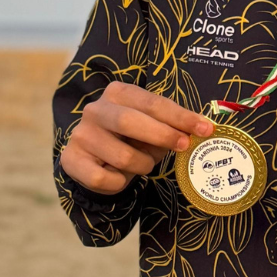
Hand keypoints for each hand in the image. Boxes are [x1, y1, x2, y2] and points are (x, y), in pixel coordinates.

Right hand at [60, 81, 212, 194]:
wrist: (93, 158)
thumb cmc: (132, 137)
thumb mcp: (151, 125)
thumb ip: (171, 125)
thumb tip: (202, 129)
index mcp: (118, 93)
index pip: (153, 103)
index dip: (181, 116)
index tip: (205, 128)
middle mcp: (95, 110)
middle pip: (130, 122)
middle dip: (163, 135)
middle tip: (184, 146)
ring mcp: (80, 135)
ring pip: (122, 157)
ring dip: (142, 165)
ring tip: (142, 164)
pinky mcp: (70, 160)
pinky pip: (104, 179)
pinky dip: (120, 183)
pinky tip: (119, 176)